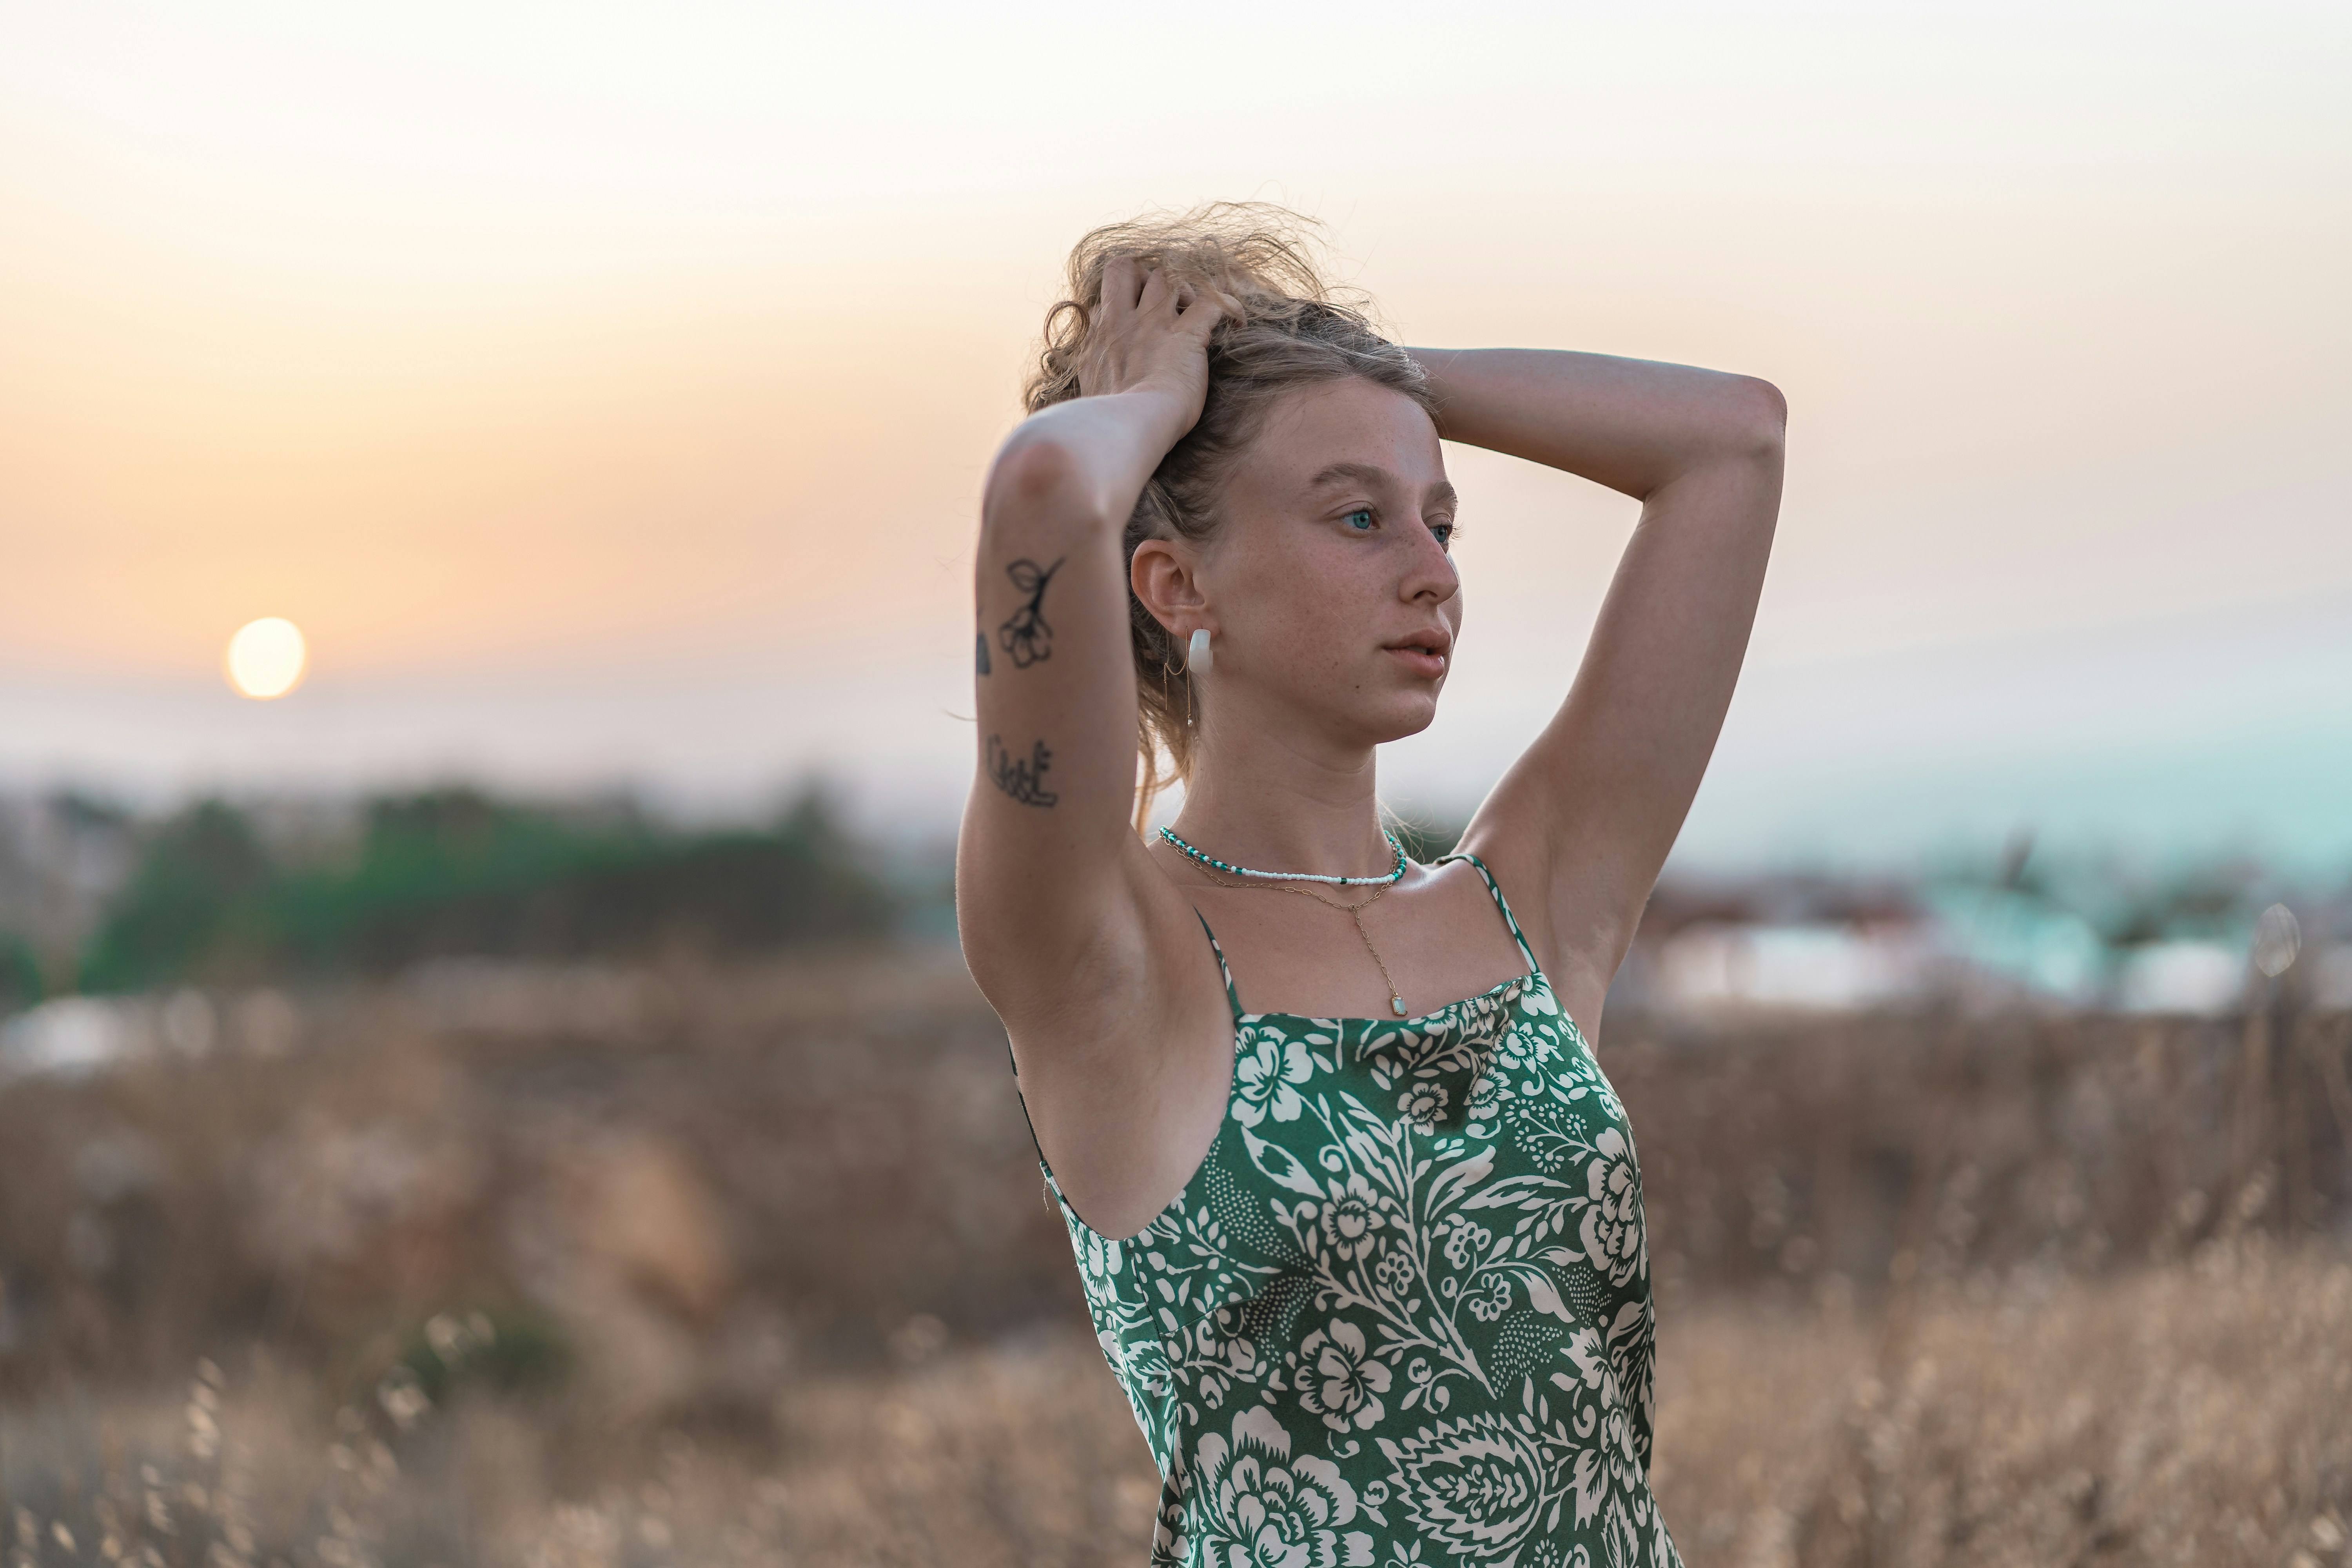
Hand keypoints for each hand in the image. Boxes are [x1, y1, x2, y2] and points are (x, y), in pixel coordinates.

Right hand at [1076, 257, 1229, 434]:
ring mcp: (1154, 325)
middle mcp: (1122, 322)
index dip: (1124, 306)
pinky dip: (1230, 307)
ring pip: (1168, 276)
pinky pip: (1215, 302)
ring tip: (1197, 314)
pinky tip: (1237, 323)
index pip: (1107, 299)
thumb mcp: (1090, 392)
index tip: (1137, 327)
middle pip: (1126, 268)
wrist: (1126, 428)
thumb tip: (1101, 372)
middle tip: (1165, 304)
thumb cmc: (1109, 422)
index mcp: (1099, 337)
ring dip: (1185, 289)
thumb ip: (1096, 372)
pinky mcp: (1187, 336)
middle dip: (1146, 277)